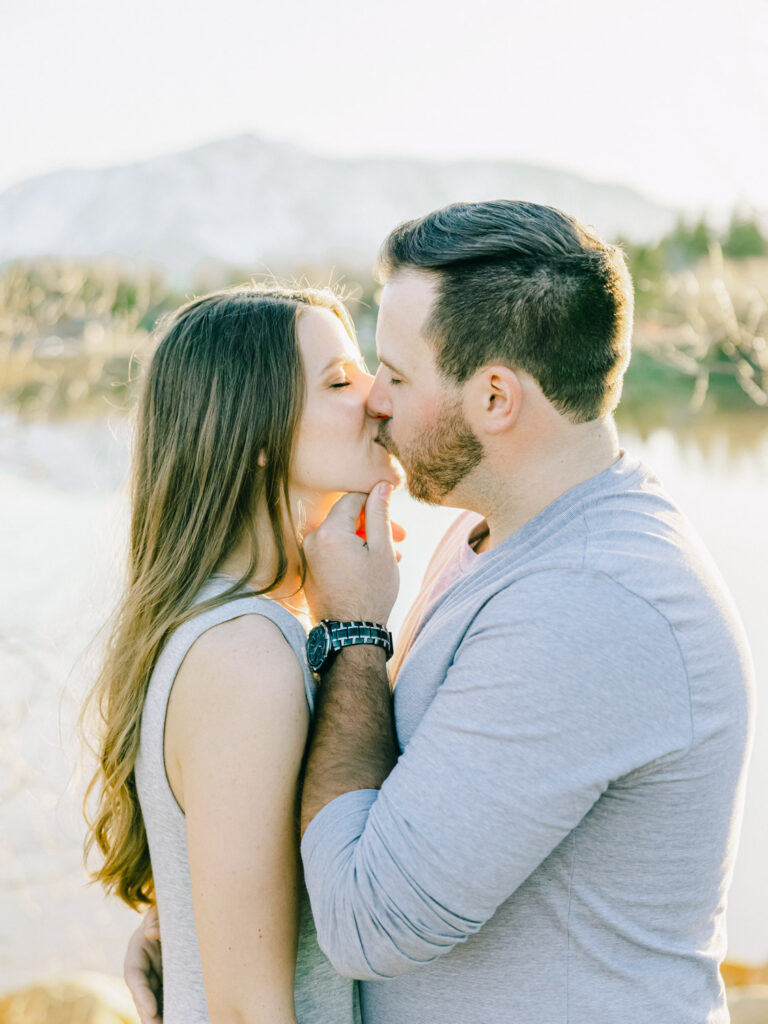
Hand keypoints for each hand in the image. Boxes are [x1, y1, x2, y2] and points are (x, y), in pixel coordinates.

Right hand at [124, 904, 162, 1023]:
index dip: (143, 997)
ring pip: (155, 1006)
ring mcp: (155, 984)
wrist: (166, 923)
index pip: (136, 981)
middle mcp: (143, 977)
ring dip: (161, 1019)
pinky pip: (169, 1002)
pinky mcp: (168, 986)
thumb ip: (154, 920)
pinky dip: (174, 1012)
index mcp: (136, 959)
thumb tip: (151, 932)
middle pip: (144, 1001)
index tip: (152, 1011)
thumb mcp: (156, 915)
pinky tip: (186, 1018)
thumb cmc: (160, 918)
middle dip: (151, 1018)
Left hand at [303, 482, 399, 623]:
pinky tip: (372, 565)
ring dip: (366, 539)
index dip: (376, 502)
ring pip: (342, 534)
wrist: (350, 633)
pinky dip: (351, 551)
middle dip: (374, 523)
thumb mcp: (382, 550)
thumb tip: (381, 486)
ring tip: (391, 556)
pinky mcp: (309, 568)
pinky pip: (333, 549)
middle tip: (400, 537)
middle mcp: (312, 539)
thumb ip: (380, 514)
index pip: (353, 498)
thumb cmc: (371, 593)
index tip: (394, 515)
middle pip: (347, 517)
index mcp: (330, 531)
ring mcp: (308, 555)